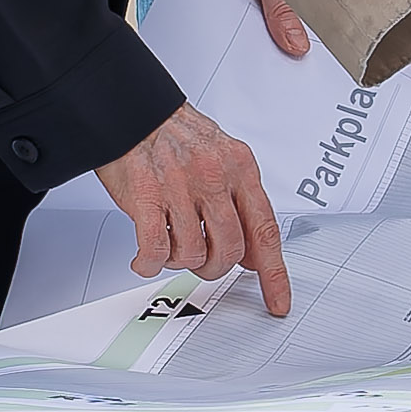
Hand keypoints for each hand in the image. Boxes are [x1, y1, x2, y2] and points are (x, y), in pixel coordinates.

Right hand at [90, 106, 290, 317]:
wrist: (133, 111)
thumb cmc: (176, 135)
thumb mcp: (224, 159)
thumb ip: (243, 205)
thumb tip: (256, 254)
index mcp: (240, 167)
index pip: (266, 229)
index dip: (274, 273)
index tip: (277, 300)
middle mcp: (214, 177)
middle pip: (230, 249)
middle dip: (216, 266)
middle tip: (203, 261)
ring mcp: (181, 187)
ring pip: (194, 253)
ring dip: (181, 260)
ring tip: (170, 244)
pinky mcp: (147, 197)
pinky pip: (156, 250)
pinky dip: (150, 262)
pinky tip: (146, 257)